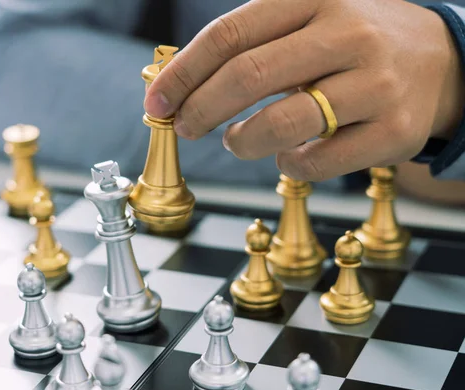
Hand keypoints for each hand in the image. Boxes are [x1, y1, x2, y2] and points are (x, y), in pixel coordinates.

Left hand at [144, 0, 464, 181]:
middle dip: (200, 109)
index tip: (157, 101)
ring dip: (241, 142)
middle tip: (185, 127)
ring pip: (281, 125)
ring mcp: (375, 85)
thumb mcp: (308, 20)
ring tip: (235, 140)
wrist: (442, 60)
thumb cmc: (354, 43)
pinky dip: (286, 166)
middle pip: (248, 77)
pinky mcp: (394, 132)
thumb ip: (252, 44)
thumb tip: (181, 85)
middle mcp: (348, 34)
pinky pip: (315, 163)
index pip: (230, 35)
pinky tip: (286, 155)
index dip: (184, 73)